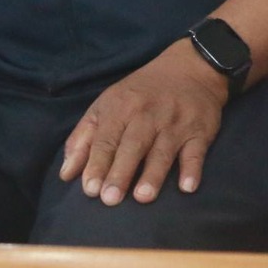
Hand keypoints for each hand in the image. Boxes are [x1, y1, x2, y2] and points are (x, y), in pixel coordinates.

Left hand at [58, 39, 227, 205]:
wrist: (191, 67)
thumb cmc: (141, 93)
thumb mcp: (108, 105)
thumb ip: (85, 138)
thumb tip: (66, 174)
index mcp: (121, 107)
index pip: (106, 139)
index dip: (97, 164)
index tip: (89, 190)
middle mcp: (148, 115)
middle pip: (133, 146)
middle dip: (121, 172)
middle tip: (110, 199)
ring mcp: (176, 123)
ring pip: (163, 151)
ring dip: (153, 174)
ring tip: (143, 197)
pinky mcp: (200, 130)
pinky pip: (196, 151)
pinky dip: (193, 168)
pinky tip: (187, 186)